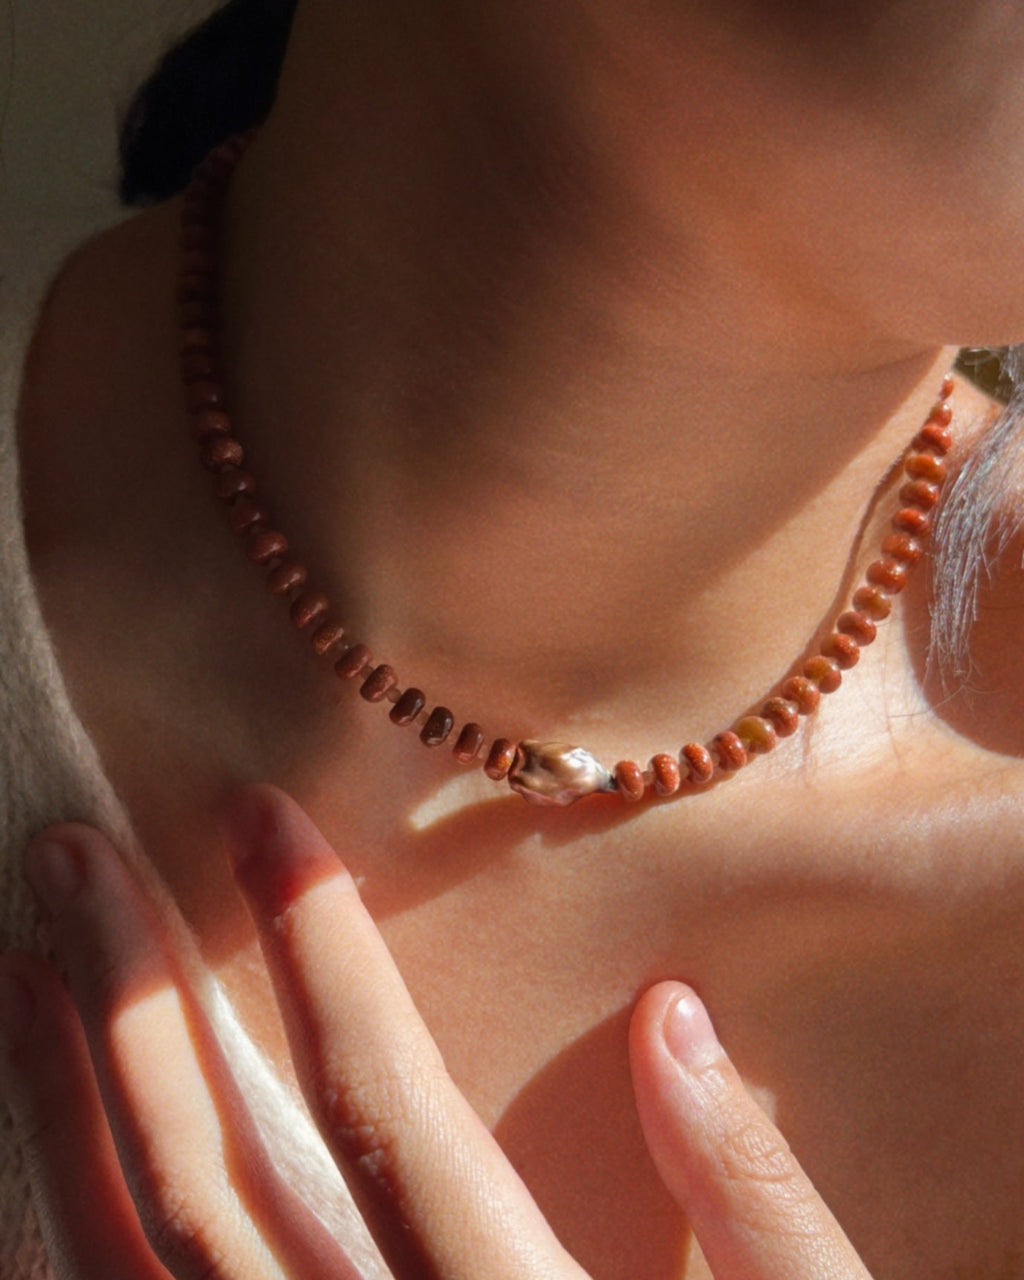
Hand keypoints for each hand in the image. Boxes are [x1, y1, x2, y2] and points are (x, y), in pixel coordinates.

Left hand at [0, 786, 871, 1278]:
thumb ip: (751, 1201)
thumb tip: (675, 1018)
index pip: (384, 1104)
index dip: (320, 947)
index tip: (261, 819)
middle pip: (216, 1183)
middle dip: (139, 1003)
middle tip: (74, 858)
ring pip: (140, 1278)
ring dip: (71, 1115)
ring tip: (28, 972)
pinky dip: (76, 1243)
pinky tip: (58, 1155)